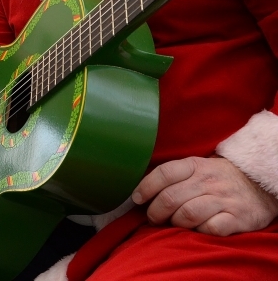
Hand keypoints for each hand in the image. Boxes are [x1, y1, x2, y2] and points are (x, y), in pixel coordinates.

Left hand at [132, 156, 277, 235]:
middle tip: (153, 219)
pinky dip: (199, 231)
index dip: (145, 187)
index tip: (137, 199)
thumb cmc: (218, 178)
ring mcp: (223, 199)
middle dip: (155, 212)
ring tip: (173, 224)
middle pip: (170, 198)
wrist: (259, 184)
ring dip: (175, 223)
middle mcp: (207, 181)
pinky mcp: (237, 217)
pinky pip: (211, 228)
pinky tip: (198, 229)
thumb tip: (141, 189)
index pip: (164, 173)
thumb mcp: (196, 167)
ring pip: (187, 214)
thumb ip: (173, 175)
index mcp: (194, 165)